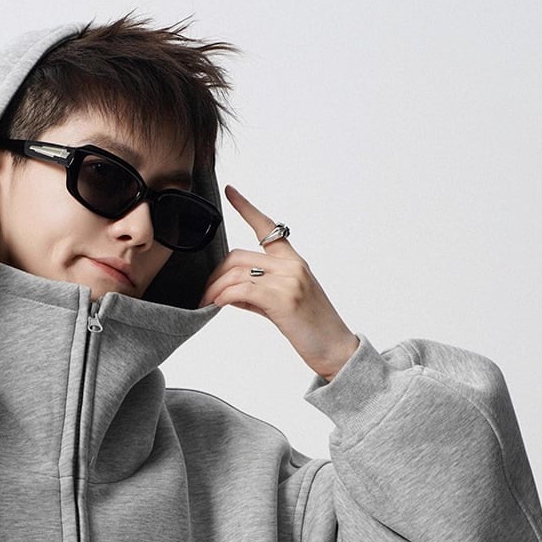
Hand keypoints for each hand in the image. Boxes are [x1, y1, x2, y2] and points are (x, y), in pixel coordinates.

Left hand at [196, 184, 359, 380]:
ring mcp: (289, 280)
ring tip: (207, 304)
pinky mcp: (283, 299)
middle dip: (215, 275)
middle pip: (239, 256)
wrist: (335, 350)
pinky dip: (225, 296)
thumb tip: (230, 293)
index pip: (267, 227)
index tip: (230, 191)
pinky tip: (217, 305)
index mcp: (293, 261)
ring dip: (215, 289)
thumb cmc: (312, 330)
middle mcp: (292, 265)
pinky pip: (243, 290)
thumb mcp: (284, 305)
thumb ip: (259, 293)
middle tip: (205, 294)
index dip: (246, 207)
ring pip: (237, 273)